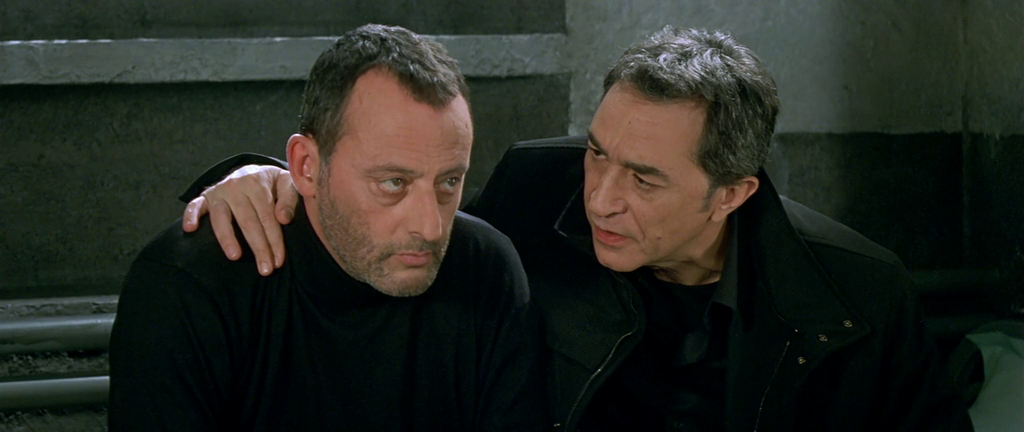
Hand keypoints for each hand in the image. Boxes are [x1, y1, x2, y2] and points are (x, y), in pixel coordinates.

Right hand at [182, 165, 298, 275]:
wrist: (253, 170)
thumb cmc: (272, 183)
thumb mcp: (287, 183)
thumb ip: (289, 199)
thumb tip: (283, 219)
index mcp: (257, 182)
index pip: (267, 216)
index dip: (274, 240)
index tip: (278, 260)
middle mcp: (236, 186)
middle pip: (247, 221)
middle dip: (258, 247)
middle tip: (265, 269)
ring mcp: (219, 191)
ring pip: (221, 218)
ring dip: (227, 238)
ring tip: (235, 256)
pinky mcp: (205, 196)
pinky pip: (195, 205)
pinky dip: (190, 216)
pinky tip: (190, 229)